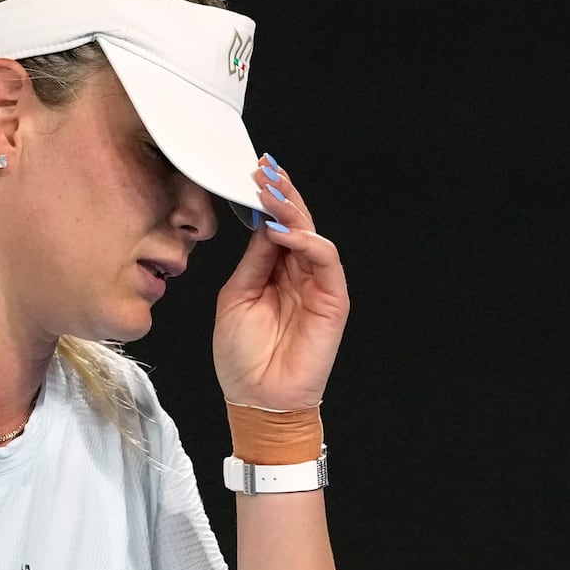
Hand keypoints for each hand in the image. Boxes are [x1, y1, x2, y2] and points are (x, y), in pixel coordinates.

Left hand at [213, 155, 348, 409]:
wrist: (258, 399)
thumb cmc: (242, 357)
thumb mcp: (236, 297)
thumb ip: (253, 261)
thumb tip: (260, 223)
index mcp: (274, 271)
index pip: (274, 226)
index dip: (266, 200)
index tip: (251, 173)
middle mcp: (298, 273)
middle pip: (296, 223)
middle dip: (281, 194)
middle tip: (263, 170)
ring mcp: (317, 284)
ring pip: (312, 234)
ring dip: (292, 211)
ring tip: (269, 194)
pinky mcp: (333, 299)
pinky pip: (326, 260)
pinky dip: (306, 242)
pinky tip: (282, 233)